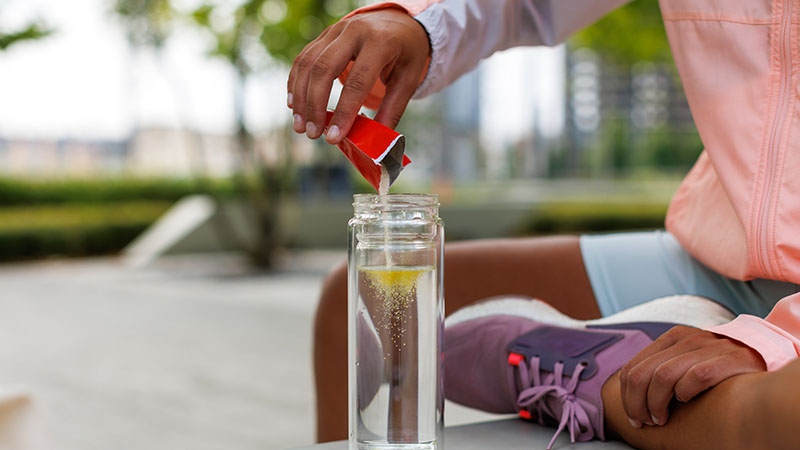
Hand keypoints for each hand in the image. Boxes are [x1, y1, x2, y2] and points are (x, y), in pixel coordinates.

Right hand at [287, 8, 430, 143]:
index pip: (358, 81)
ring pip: (308, 63)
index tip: (333, 138)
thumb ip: (392, 109)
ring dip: (300, 98)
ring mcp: (336, 30)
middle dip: (314, 105)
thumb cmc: (406, 53)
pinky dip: (295, 83)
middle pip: (324, 68)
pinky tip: (294, 105)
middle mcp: (355, 31)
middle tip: (312, 134)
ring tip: (300, 127)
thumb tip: (376, 142)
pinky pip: (303, 59)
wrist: (399, 22)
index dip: (344, 112)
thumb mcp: (408, 79)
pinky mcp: (324, 35)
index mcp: (381, 42)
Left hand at [618, 325, 765, 427]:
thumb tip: (631, 393)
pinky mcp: (728, 358)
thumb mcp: (686, 359)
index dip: (627, 397)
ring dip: (657, 403)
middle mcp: (685, 339)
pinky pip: (695, 377)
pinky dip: (686, 393)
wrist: (761, 352)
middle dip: (637, 404)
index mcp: (671, 338)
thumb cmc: (716, 363)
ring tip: (663, 418)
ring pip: (663, 377)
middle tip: (647, 421)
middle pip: (641, 374)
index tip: (635, 417)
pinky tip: (688, 401)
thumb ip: (661, 368)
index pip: (631, 368)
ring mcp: (707, 347)